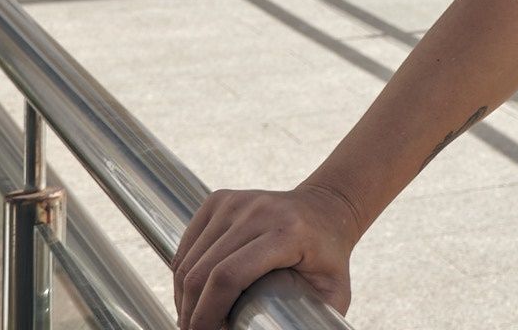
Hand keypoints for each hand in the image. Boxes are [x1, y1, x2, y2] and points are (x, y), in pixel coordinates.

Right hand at [173, 183, 357, 328]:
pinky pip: (186, 244)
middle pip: (203, 271)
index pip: (228, 277)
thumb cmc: (331, 256)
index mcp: (288, 232)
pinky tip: (191, 293)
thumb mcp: (335, 291)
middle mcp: (259, 211)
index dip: (208, 313)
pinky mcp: (220, 199)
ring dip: (183, 296)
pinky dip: (181, 273)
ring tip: (194, 317)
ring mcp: (237, 202)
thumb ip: (319, 322)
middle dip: (192, 311)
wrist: (327, 208)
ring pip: (189, 259)